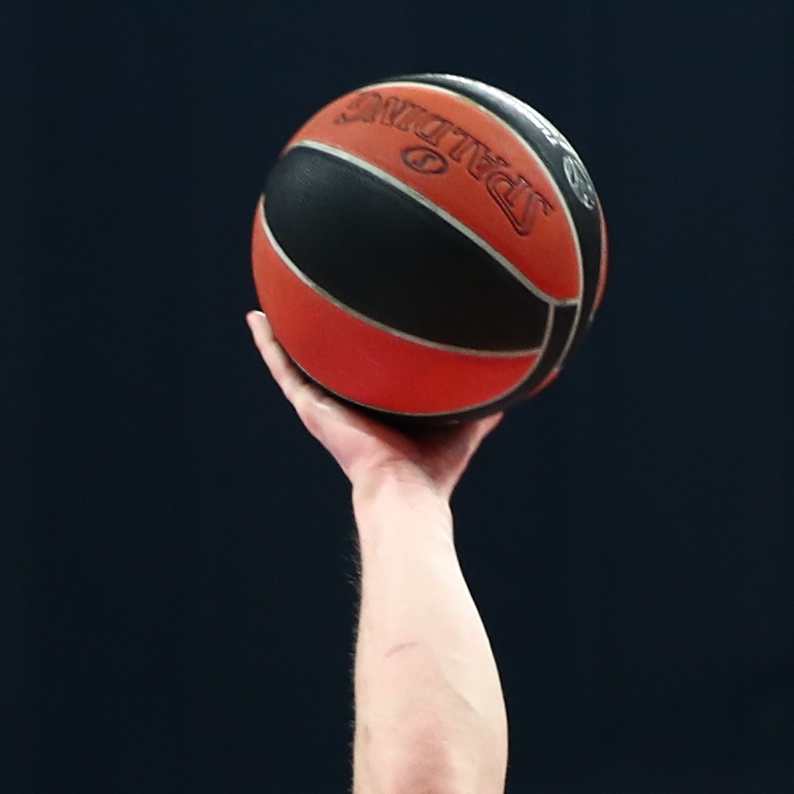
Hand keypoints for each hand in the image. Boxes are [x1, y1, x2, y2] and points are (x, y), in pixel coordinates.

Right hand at [251, 314, 497, 498]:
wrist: (405, 491)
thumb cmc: (435, 470)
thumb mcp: (466, 422)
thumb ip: (489, 398)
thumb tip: (537, 375)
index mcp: (377, 407)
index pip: (364, 372)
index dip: (360, 349)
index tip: (358, 320)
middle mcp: (346, 404)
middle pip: (328, 363)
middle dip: (320, 336)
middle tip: (310, 301)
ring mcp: (323, 405)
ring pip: (297, 361)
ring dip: (283, 333)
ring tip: (269, 303)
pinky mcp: (310, 407)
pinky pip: (283, 369)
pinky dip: (268, 345)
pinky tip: (256, 319)